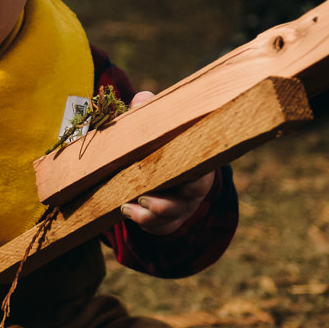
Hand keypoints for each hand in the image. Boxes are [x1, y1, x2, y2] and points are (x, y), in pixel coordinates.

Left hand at [119, 91, 213, 237]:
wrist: (160, 161)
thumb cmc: (161, 140)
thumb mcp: (158, 124)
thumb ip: (150, 111)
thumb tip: (141, 98)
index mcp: (197, 165)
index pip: (202, 175)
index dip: (192, 181)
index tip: (173, 178)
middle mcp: (195, 190)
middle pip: (186, 203)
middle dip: (165, 204)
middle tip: (142, 197)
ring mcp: (183, 208)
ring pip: (171, 219)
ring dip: (148, 215)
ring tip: (127, 207)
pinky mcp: (169, 220)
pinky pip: (160, 229)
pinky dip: (143, 223)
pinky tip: (126, 211)